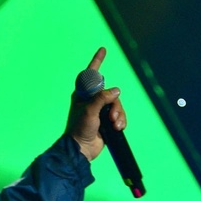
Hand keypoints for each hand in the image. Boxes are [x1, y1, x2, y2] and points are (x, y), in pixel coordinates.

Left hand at [67, 46, 127, 161]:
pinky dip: (121, 121)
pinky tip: (117, 128)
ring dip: (119, 115)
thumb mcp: (89, 111)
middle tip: (111, 117)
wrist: (81, 150)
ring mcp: (100, 111)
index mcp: (82, 95)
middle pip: (111, 93)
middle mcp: (91, 101)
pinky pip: (120, 116)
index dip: (97, 61)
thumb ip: (102, 98)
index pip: (90, 74)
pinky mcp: (107, 121)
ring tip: (114, 125)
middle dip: (115, 105)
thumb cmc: (79, 129)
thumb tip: (116, 91)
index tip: (102, 49)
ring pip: (117, 105)